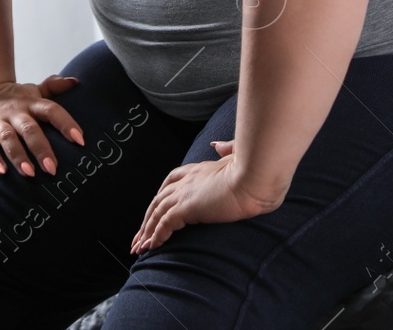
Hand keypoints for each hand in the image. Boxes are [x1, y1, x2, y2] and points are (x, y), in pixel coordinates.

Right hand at [0, 73, 85, 177]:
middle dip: (41, 148)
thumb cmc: (11, 99)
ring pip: (8, 138)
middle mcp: (15, 112)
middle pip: (30, 129)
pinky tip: (1, 172)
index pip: (51, 110)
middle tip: (52, 169)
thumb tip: (76, 81)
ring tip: (30, 173)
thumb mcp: (31, 91)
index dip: (66, 123)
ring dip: (19, 156)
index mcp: (31, 103)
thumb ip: (53, 87)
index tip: (80, 140)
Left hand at [130, 138, 283, 253]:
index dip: (160, 199)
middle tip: (139, 236)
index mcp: (196, 170)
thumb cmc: (251, 170)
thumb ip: (226, 150)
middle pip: (157, 201)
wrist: (253, 179)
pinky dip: (156, 236)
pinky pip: (164, 224)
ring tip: (139, 247)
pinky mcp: (186, 208)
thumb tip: (217, 145)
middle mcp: (186, 181)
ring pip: (156, 214)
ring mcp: (184, 194)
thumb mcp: (237, 157)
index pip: (169, 184)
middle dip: (147, 220)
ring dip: (146, 232)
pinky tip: (151, 247)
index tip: (154, 212)